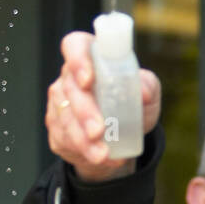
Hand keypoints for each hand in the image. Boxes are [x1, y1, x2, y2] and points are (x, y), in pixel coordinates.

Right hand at [45, 31, 161, 182]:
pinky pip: (63, 139)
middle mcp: (70, 78)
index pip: (75, 45)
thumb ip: (148, 87)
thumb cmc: (132, 107)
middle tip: (99, 130)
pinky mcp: (56, 129)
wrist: (121, 140)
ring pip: (65, 119)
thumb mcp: (147, 96)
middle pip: (69, 89)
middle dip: (84, 112)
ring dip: (83, 139)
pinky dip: (83, 152)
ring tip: (103, 154)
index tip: (88, 80)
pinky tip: (101, 158)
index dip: (78, 59)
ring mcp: (59, 104)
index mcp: (91, 59)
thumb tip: (143, 92)